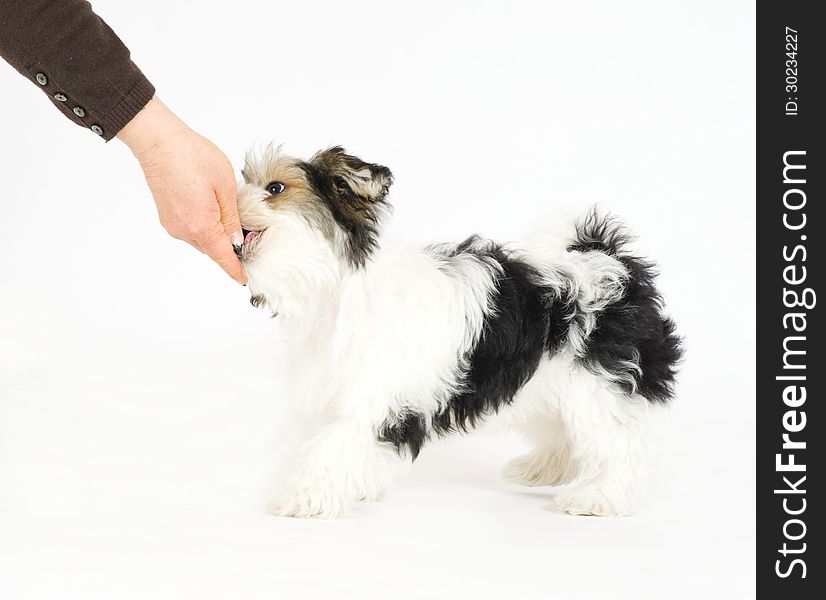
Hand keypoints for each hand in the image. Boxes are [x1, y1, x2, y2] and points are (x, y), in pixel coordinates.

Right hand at [117, 96, 246, 283]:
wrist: (159, 141)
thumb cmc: (192, 156)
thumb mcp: (225, 186)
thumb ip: (232, 216)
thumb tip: (236, 239)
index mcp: (202, 225)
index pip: (223, 257)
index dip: (236, 270)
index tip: (244, 279)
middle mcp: (184, 230)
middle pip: (213, 248)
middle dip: (229, 246)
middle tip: (246, 233)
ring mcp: (173, 224)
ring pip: (202, 239)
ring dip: (216, 233)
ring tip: (226, 210)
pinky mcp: (167, 217)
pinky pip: (190, 229)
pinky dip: (203, 225)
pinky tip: (209, 206)